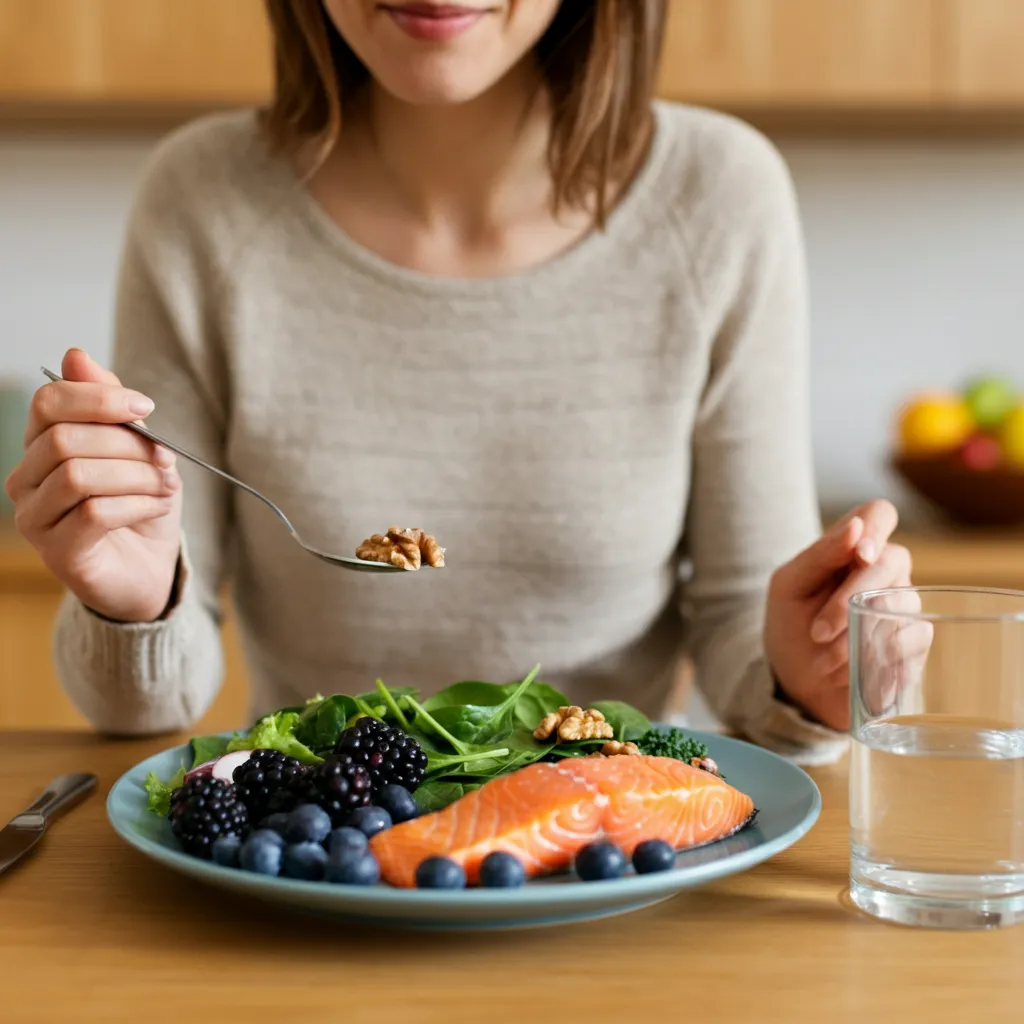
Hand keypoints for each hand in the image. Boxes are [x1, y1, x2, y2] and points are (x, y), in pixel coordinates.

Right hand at [4, 348, 182, 621]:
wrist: (150, 571)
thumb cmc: (139, 506)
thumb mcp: (137, 451)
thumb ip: (111, 408)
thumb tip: (75, 355)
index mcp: (41, 447)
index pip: (48, 401)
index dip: (99, 397)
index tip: (146, 407)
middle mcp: (26, 481)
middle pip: (65, 438)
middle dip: (127, 444)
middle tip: (165, 460)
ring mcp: (36, 519)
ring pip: (78, 475)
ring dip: (136, 475)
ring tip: (165, 486)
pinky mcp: (59, 553)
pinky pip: (92, 513)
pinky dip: (136, 504)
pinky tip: (157, 507)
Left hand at [763, 499, 928, 730]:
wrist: (796, 680)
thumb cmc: (791, 623)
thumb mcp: (790, 587)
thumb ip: (820, 555)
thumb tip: (856, 527)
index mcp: (852, 548)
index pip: (879, 514)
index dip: (876, 528)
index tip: (859, 554)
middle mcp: (886, 571)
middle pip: (894, 559)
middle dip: (851, 597)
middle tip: (818, 631)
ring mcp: (905, 604)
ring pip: (901, 603)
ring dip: (856, 634)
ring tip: (824, 657)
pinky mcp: (916, 642)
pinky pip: (914, 637)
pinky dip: (877, 654)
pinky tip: (850, 668)